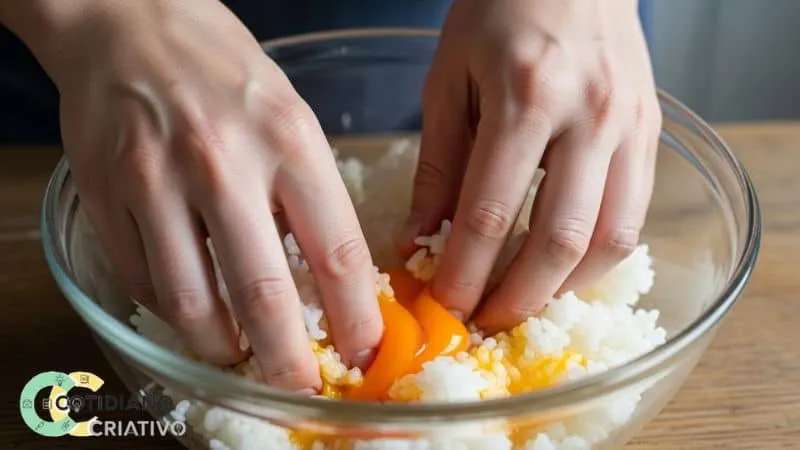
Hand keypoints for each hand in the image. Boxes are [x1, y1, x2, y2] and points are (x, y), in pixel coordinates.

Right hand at [26, 0, 381, 389]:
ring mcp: (155, 180)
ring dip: (220, 346)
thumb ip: (306, 193)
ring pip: (191, 303)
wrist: (126, 20)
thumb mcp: (289, 115)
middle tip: (297, 387)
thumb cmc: (221, 69)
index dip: (356, 317)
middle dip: (287, 360)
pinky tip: (189, 304)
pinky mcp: (104, 193)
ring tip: (236, 352)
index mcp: (288, 139)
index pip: (337, 252)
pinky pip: (143, 281)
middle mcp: (222, 162)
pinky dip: (171, 309)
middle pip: (262, 294)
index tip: (361, 350)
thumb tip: (322, 278)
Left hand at [403, 0, 660, 332]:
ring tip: (524, 302)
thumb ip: (439, 163)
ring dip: (563, 287)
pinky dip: (597, 257)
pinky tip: (564, 268)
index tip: (445, 305)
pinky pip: (634, 216)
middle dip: (516, 297)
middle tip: (485, 320)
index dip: (465, 272)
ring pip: (609, 239)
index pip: (490, 212)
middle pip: (558, 239)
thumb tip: (420, 237)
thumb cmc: (499, 11)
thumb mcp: (450, 78)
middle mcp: (589, 115)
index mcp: (525, 95)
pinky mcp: (652, 134)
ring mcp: (630, 126)